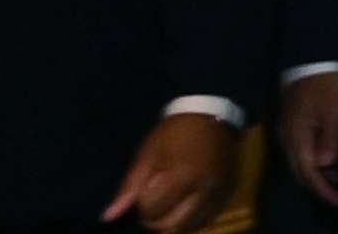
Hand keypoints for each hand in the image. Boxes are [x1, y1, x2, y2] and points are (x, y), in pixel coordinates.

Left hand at [102, 113, 238, 232]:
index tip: (147, 187)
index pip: (153, 211)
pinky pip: (207, 219)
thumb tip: (108, 217)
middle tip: (155, 203)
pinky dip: (193, 218)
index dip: (143, 203)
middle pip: (173, 227)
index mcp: (182, 176)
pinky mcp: (229, 194)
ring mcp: (219, 194)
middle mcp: (204, 190)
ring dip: (175, 222)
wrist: (213, 113)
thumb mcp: (148, 153)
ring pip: (191, 227)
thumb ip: (130, 186)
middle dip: (157, 220)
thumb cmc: (175, 132)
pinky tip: (187, 204)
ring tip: (171, 203)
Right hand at [276, 71, 337, 207]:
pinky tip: (327, 161)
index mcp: (298, 136)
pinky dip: (312, 162)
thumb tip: (326, 165)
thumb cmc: (326, 83)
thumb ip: (330, 137)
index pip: (309, 173)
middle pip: (301, 172)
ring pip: (299, 163)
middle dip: (321, 187)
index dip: (326, 190)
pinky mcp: (290, 124)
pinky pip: (299, 151)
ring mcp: (286, 131)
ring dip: (316, 175)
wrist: (311, 57)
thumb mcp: (334, 109)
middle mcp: (288, 137)